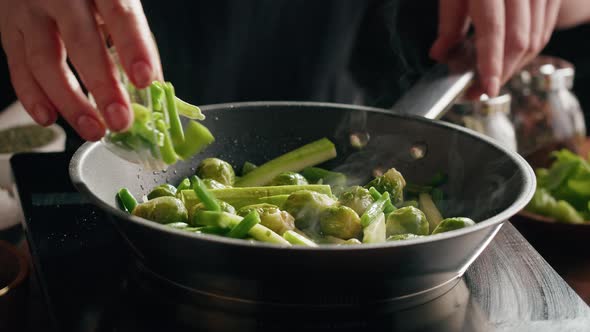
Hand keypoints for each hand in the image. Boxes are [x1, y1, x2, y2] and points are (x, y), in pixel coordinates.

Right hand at [0, 0, 161, 140]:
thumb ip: (135, 39)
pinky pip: (18, 66)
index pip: (119, 13)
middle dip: (102, 85)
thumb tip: (153, 86)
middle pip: (80, 41)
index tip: (145, 80)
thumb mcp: (117, 1)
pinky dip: (32, 96)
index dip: (133, 47)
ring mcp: (28, 10)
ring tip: (93, 129)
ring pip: (44, 60)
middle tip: (120, 119)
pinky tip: (49, 118)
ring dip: (70, 101)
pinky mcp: (8, 28)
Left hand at [430, 0, 561, 96]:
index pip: (494, 31)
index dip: (491, 64)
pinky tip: (509, 58)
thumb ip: (448, 21)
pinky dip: (528, 49)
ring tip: (491, 76)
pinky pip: (544, 29)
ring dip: (514, 65)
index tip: (486, 89)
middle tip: (479, 90)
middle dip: (501, 72)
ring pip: (535, 38)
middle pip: (519, 40)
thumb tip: (440, 55)